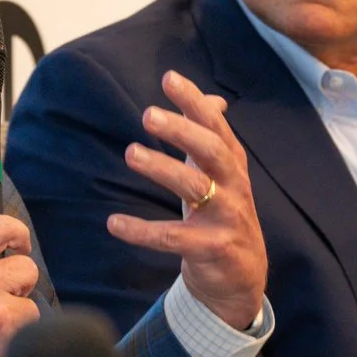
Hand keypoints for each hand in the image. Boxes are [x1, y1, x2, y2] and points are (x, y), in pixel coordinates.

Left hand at [103, 71, 267, 330]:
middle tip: (148, 114)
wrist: (241, 277)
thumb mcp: (221, 176)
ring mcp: (226, 219)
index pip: (217, 127)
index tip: (169, 78)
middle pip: (213, 152)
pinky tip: (114, 223)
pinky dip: (142, 230)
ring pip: (196, 189)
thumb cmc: (223, 215)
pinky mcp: (211, 249)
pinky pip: (173, 237)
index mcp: (232, 166)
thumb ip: (211, 138)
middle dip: (183, 131)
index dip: (195, 102)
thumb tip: (213, 99)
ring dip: (163, 169)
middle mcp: (234, 188)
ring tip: (131, 152)